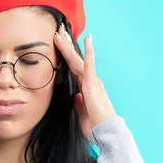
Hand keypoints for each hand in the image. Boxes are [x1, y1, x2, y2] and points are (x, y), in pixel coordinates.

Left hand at [54, 24, 115, 139]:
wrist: (104, 132)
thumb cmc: (95, 125)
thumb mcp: (82, 113)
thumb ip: (79, 104)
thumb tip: (76, 98)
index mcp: (86, 87)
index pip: (73, 68)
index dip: (66, 56)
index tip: (59, 44)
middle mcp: (89, 81)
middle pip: (74, 59)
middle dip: (66, 45)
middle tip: (58, 31)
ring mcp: (91, 81)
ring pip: (77, 59)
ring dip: (68, 45)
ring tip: (61, 32)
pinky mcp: (92, 83)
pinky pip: (89, 64)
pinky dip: (88, 51)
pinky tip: (88, 39)